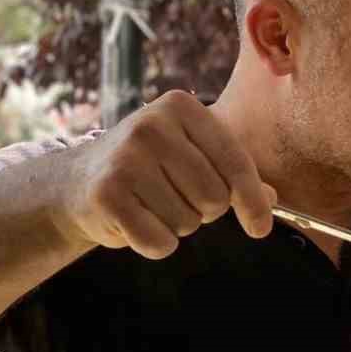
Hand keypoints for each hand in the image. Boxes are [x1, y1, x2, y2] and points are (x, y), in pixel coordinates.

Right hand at [56, 90, 276, 258]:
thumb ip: (235, 173)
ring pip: (189, 222)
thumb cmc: (150, 168)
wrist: (79, 180)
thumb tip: (271, 199)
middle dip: (204, 210)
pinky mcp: (107, 194)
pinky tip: (136, 222)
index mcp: (182, 107)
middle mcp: (152, 125)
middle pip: (215, 197)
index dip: (253, 201)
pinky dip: (155, 243)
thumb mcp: (193, 155)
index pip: (236, 163)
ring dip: (177, 225)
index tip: (259, 227)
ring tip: (151, 204)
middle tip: (175, 197)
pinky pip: (160, 242)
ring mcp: (126, 159)